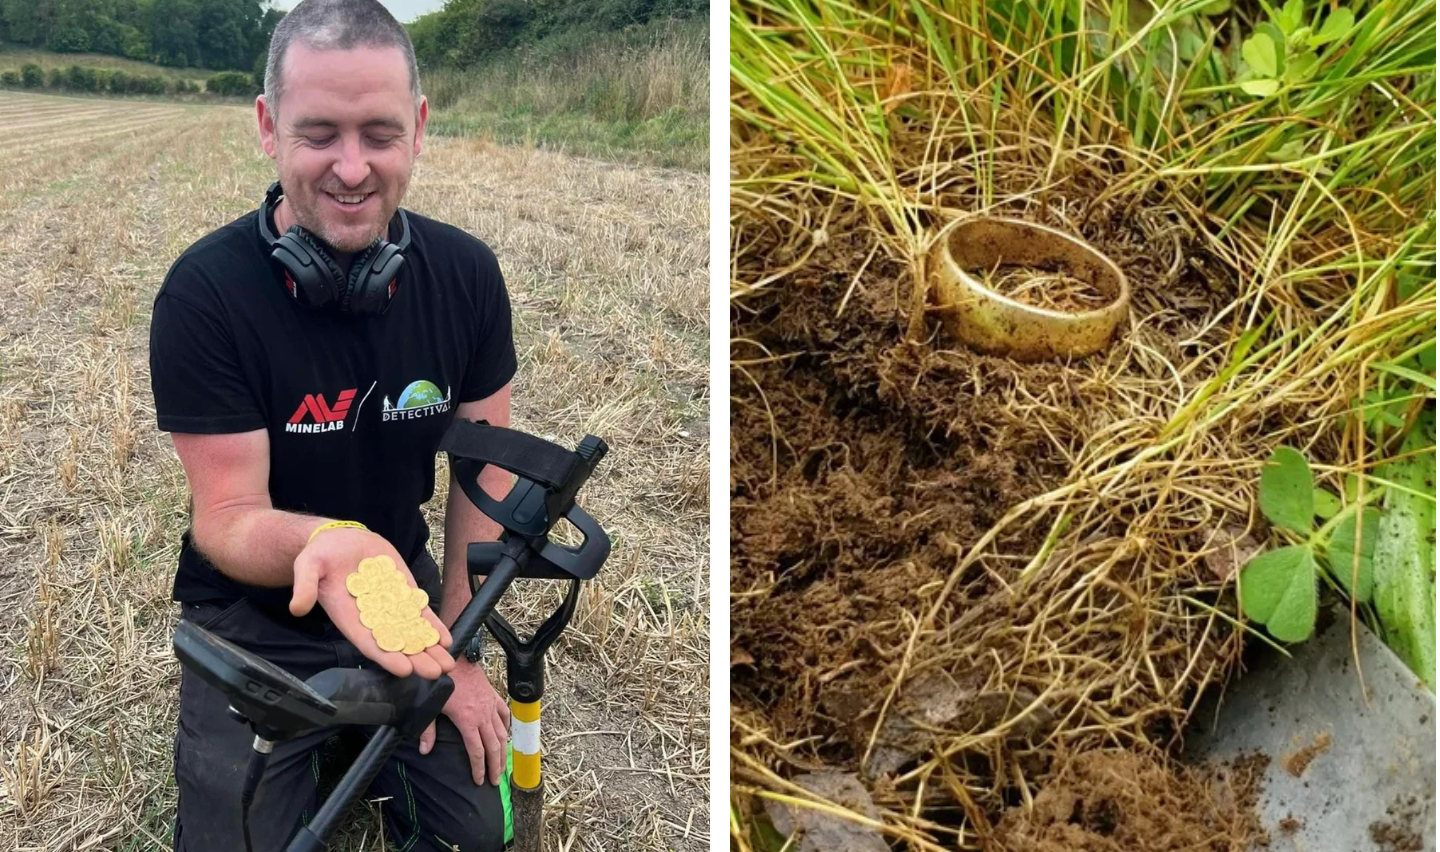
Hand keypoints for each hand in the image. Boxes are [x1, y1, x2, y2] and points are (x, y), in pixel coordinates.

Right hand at [290, 527, 455, 679]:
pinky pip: (420, 613)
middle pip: (396, 643)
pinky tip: (446, 640)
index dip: (386, 656)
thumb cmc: (320, 556)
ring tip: (448, 664)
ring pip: (412, 632)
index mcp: (348, 618)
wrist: (339, 540)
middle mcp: (371, 618)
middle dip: (416, 659)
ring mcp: (390, 606)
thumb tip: (297, 608)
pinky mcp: (402, 592)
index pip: (369, 642)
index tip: (404, 669)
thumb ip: (304, 586)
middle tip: (435, 673)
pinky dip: (433, 626)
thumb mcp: (308, 566)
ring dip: (429, 648)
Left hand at [420, 660, 509, 785]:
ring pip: (502, 733)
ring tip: (502, 765)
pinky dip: (506, 726)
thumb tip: (424, 751)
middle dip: (495, 766)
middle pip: (494, 746)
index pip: (477, 751)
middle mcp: (483, 716)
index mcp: (468, 721)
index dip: (479, 768)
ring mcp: (490, 705)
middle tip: (496, 781)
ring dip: (503, 751)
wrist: (456, 658)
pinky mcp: (493, 696)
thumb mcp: (431, 707)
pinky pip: (504, 714)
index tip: (480, 780)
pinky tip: (505, 734)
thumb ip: (428, 730)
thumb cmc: (442, 681)